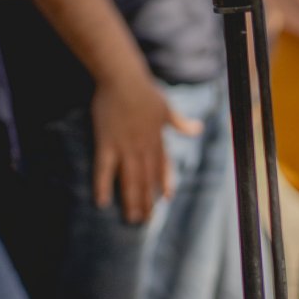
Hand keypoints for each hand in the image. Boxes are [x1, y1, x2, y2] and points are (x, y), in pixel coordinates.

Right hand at [91, 70, 200, 223]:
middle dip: (147, 201)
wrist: (122, 78)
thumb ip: (179, 122)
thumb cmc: (143, 90)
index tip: (167, 198)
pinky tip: (101, 201)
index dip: (165, 183)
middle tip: (145, 220)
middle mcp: (143, 148)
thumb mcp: (165, 107)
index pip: (162, 167)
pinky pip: (104, 170)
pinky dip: (103, 186)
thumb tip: (198, 128)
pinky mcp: (107, 143)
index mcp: (156, 140)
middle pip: (146, 180)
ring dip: (132, 201)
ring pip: (130, 180)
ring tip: (131, 218)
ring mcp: (125, 147)